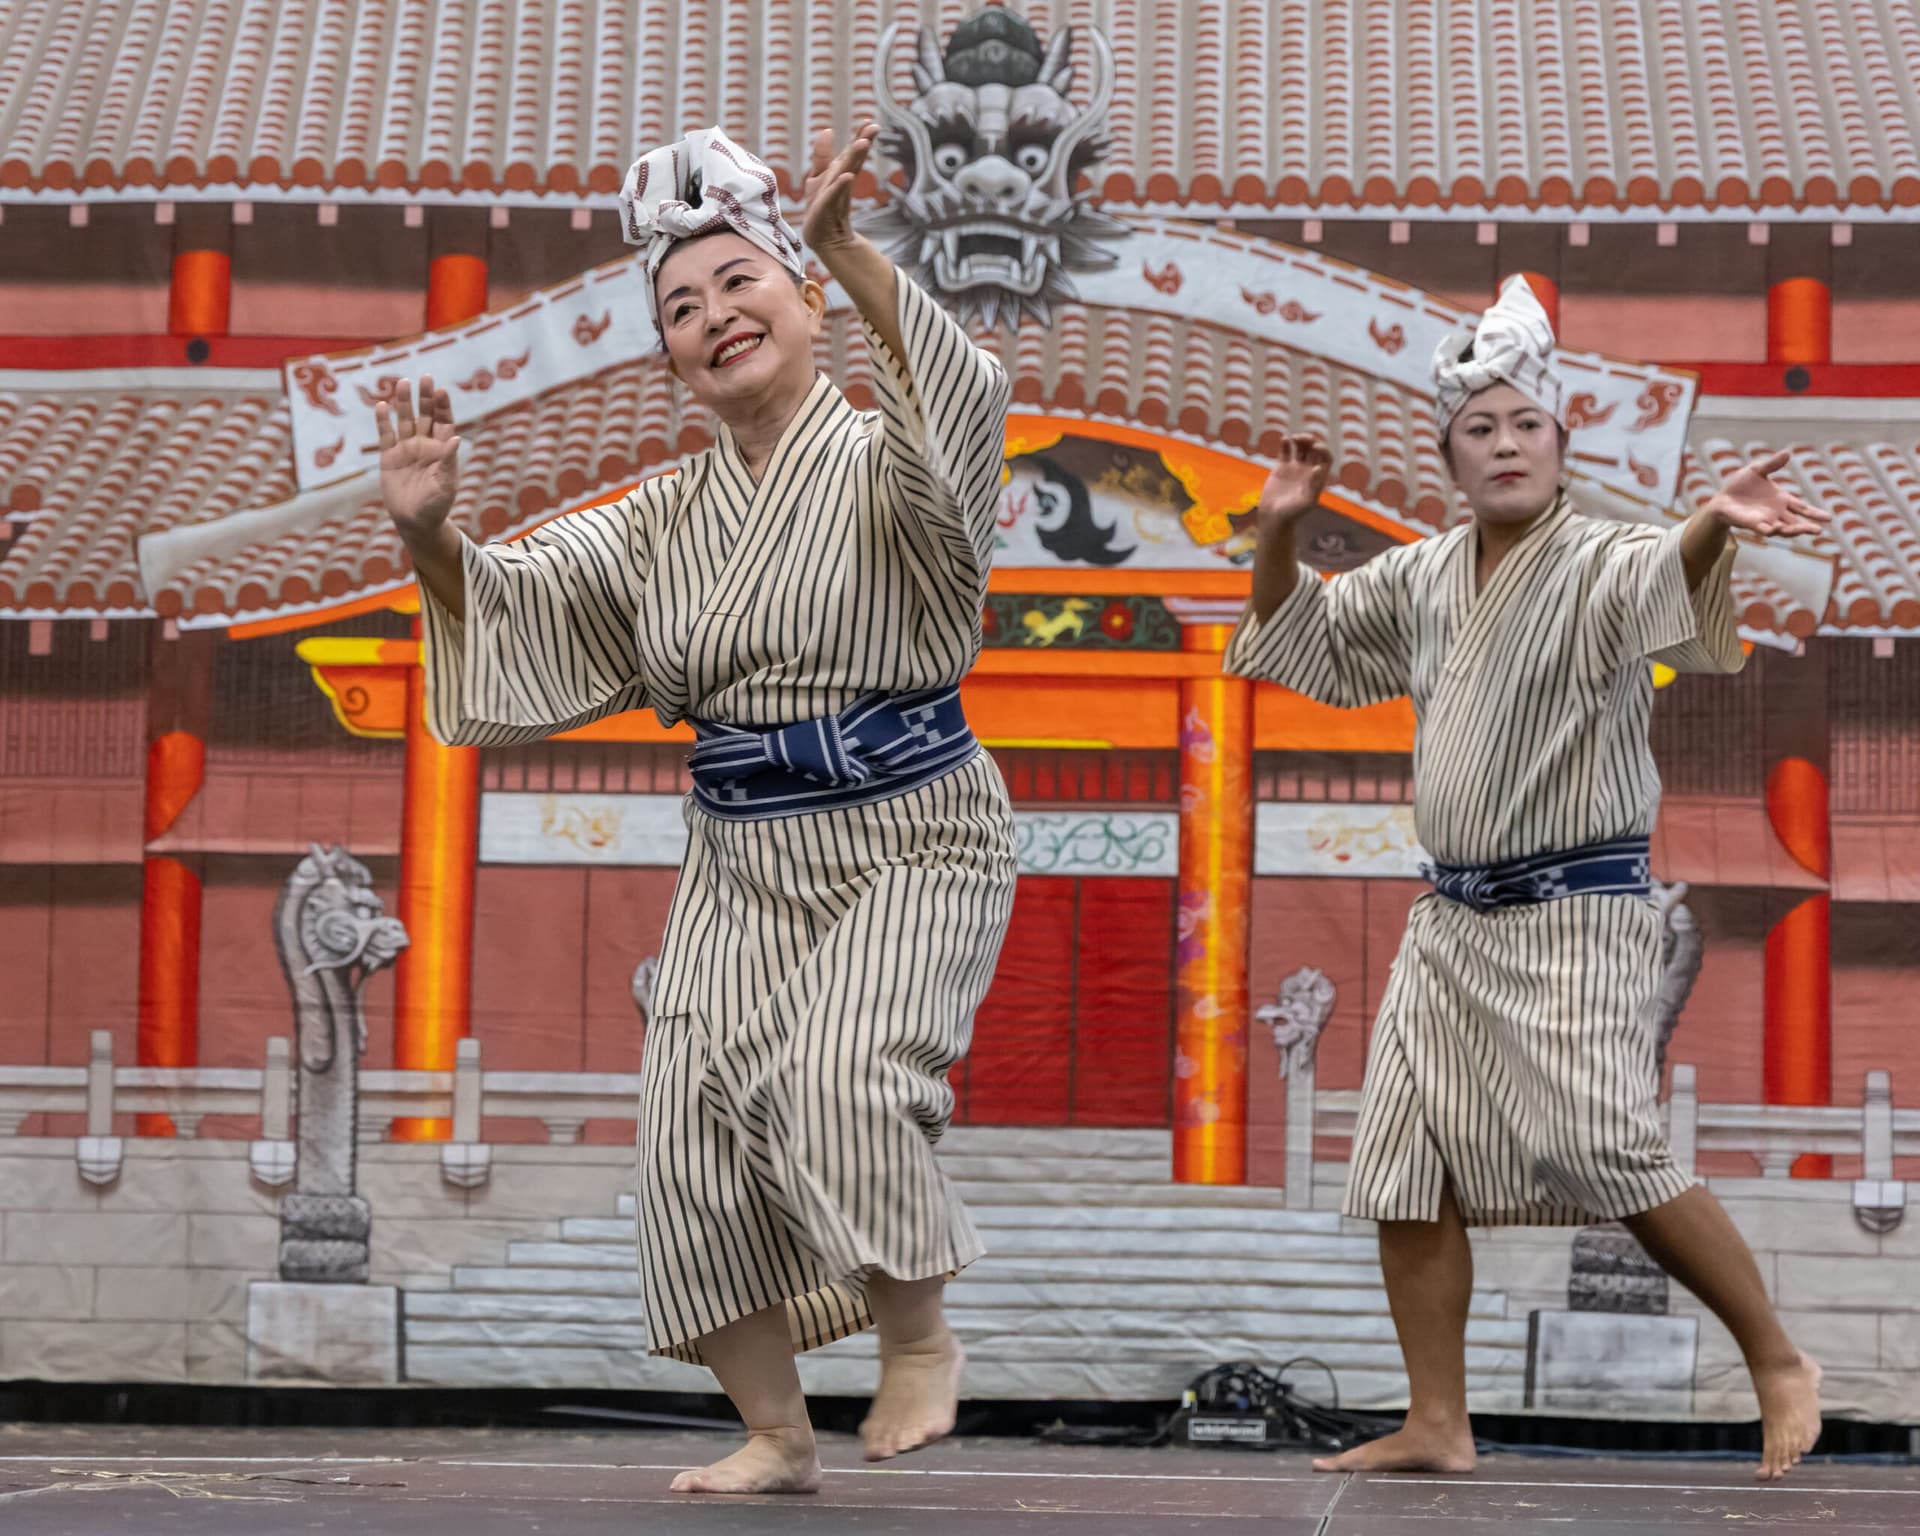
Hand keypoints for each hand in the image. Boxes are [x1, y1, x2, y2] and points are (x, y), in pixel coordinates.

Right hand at [376, 375, 460, 537]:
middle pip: (425, 415)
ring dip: (403, 403)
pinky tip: (382, 406)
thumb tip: (457, 439)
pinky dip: (383, 422)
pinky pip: (386, 436)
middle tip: (425, 378)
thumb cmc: (437, 505)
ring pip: (404, 421)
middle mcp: (424, 445)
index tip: (441, 390)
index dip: (442, 406)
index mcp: (442, 450)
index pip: (443, 422)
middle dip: (424, 398)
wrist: (416, 522)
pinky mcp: (389, 458)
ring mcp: (406, 450)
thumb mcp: (446, 484)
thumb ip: (449, 461)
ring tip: (402, 383)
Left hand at [801, 121, 878, 254]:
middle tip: (875, 128)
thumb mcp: (818, 177)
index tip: (871, 123)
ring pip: (846, 172)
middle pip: (854, 160)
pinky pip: (834, 195)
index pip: (853, 153)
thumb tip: (828, 130)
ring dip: (855, 158)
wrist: (822, 237)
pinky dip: (840, 185)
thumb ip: (823, 156)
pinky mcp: (827, 208)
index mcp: (842, 172)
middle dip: (863, 143)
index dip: (861, 137)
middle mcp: (842, 182)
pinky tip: (847, 176)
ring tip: (863, 143)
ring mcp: (836, 195)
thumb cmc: (820, 206)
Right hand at [1257, 434, 1332, 525]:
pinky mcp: (1281, 467)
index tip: (1315, 447)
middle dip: (1310, 441)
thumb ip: (1313, 486)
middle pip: (1314, 449)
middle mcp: (1308, 470)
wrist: (1273, 517)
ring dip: (1300, 439)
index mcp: (1318, 477)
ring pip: (1301, 447)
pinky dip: (1285, 443)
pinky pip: (1285, 450)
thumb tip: (1318, 467)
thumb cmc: (1292, 513)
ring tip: (1293, 438)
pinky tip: (1284, 439)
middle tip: (1302, 439)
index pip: (1326, 457)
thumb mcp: (1306, 502)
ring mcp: (1294, 467)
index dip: (1323, 449)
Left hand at [1704, 450, 1830, 538]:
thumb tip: (1787, 453)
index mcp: (1781, 500)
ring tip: (1805, 530)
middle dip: (1807, 527)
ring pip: (1784, 528)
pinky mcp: (1753, 524)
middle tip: (1819, 531)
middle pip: (1796, 522)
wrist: (1721, 498)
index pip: (1802, 508)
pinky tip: (1778, 529)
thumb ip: (1772, 464)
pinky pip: (1764, 529)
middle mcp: (1777, 513)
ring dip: (1794, 530)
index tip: (1829, 518)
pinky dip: (1772, 530)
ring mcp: (1766, 520)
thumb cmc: (1739, 485)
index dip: (1815, 513)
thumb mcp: (1756, 470)